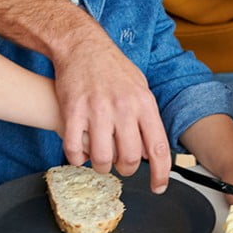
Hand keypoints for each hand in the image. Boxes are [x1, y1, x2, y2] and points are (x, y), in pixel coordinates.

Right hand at [52, 31, 170, 192]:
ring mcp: (97, 110)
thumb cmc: (113, 69)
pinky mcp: (73, 111)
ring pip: (102, 158)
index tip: (158, 187)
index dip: (160, 173)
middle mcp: (123, 108)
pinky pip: (74, 148)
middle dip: (126, 170)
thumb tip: (151, 150)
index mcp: (144, 104)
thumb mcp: (141, 88)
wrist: (82, 46)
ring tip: (100, 160)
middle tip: (121, 167)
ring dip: (101, 167)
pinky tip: (80, 154)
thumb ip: (147, 118)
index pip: (158, 147)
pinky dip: (77, 158)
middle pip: (129, 158)